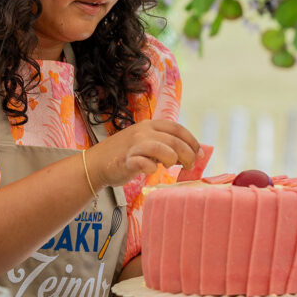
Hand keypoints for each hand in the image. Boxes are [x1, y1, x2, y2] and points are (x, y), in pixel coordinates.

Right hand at [85, 119, 199, 187]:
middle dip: (188, 154)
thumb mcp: (147, 143)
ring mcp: (134, 145)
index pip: (178, 129)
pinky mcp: (126, 160)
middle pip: (174, 141)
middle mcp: (143, 132)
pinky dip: (152, 168)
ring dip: (172, 159)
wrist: (97, 163)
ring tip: (170, 166)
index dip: (192, 141)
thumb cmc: (126, 154)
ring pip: (163, 149)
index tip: (199, 154)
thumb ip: (166, 145)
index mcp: (150, 125)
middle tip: (190, 166)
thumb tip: (192, 154)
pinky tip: (152, 170)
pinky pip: (144, 163)